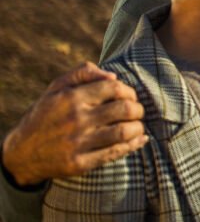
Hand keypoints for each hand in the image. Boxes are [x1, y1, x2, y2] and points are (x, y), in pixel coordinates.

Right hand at [1, 62, 147, 186]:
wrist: (20, 153)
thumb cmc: (45, 114)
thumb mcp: (56, 87)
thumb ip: (83, 73)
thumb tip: (113, 76)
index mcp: (71, 98)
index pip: (114, 88)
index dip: (129, 91)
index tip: (130, 96)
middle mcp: (76, 119)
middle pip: (124, 109)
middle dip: (138, 109)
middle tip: (137, 111)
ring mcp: (78, 143)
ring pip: (123, 132)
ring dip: (138, 127)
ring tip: (137, 125)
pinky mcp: (79, 163)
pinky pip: (114, 153)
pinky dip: (133, 145)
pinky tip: (140, 139)